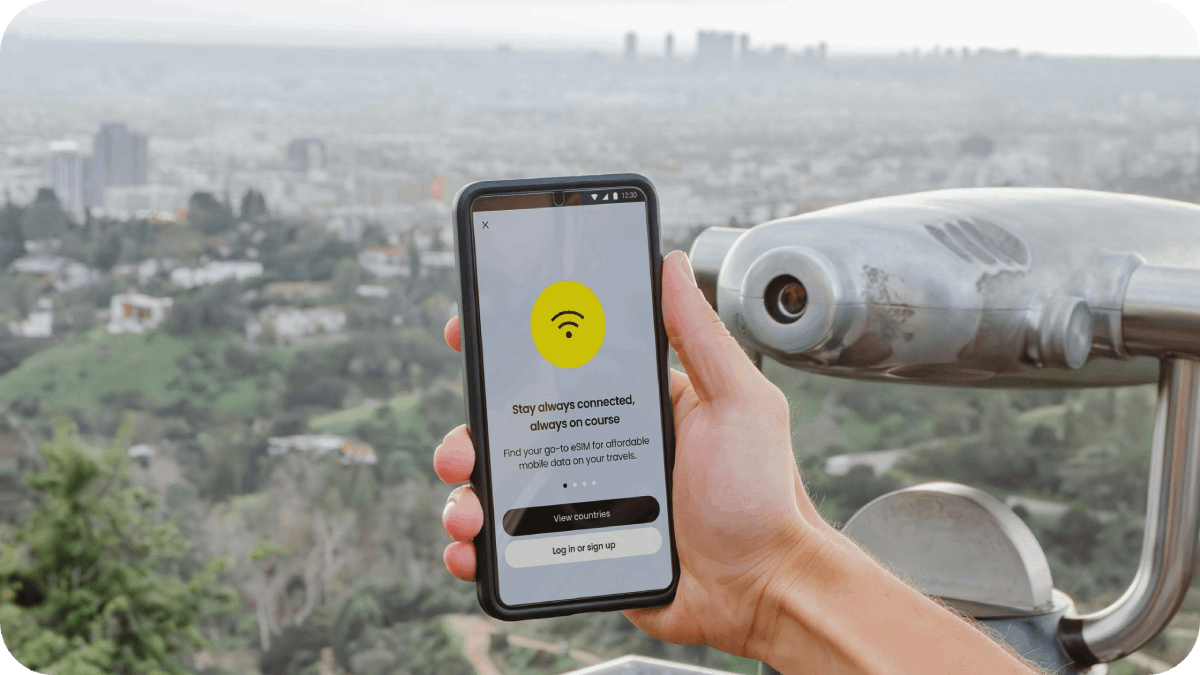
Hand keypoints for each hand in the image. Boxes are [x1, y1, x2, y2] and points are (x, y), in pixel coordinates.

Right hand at [434, 250, 826, 658]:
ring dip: (464, 495)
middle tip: (462, 449)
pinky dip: (478, 549)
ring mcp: (582, 500)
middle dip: (469, 432)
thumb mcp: (738, 402)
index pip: (555, 364)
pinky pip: (511, 547)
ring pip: (499, 487)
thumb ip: (700, 336)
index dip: (506, 348)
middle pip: (511, 427)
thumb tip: (669, 265)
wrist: (762, 590)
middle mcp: (598, 446)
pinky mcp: (573, 550)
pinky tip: (473, 552)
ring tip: (469, 514)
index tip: (469, 333)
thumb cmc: (761, 496)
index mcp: (631, 404)